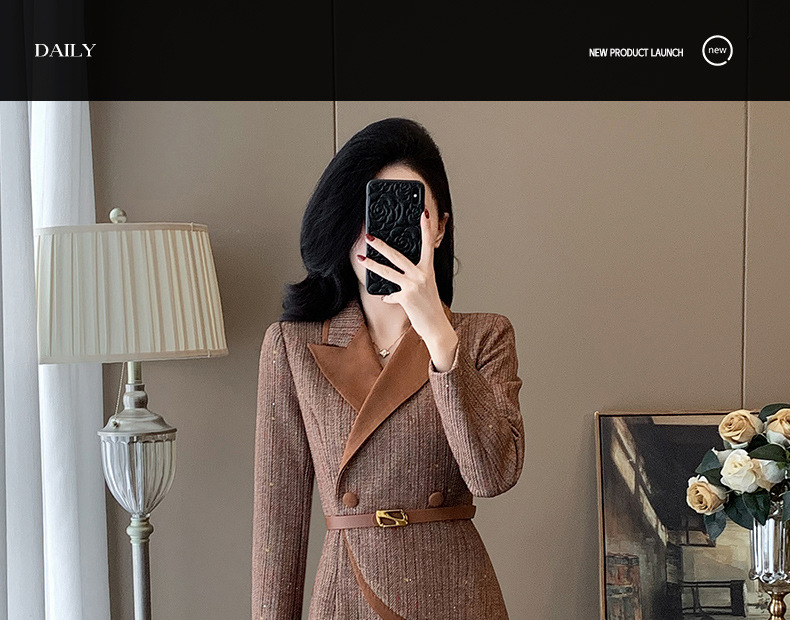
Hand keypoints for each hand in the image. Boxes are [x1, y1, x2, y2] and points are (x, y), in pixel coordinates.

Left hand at [356, 208, 458, 370]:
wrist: (436, 326)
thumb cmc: (429, 306)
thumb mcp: (425, 288)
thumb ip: (410, 281)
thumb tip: (390, 288)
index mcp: (428, 270)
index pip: (428, 244)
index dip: (426, 228)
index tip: (423, 213)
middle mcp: (422, 275)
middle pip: (398, 256)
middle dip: (381, 245)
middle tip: (370, 236)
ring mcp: (413, 286)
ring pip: (388, 272)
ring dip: (372, 265)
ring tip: (361, 258)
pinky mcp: (406, 297)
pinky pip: (390, 294)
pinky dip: (387, 296)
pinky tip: (385, 297)